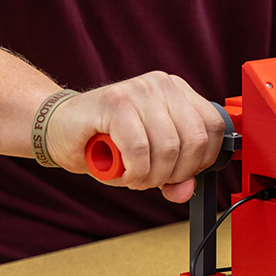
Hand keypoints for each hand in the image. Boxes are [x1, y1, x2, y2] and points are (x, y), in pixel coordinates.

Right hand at [45, 71, 223, 202]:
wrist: (61, 128)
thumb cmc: (107, 142)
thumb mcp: (150, 164)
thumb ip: (175, 177)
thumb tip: (187, 190)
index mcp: (179, 93)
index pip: (214, 127)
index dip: (203, 160)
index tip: (183, 174)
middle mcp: (163, 86)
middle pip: (196, 140)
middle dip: (178, 173)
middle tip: (154, 180)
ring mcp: (140, 90)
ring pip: (169, 146)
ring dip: (153, 176)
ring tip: (137, 177)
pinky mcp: (116, 101)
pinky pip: (140, 147)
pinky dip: (136, 171)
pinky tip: (126, 174)